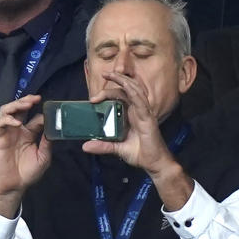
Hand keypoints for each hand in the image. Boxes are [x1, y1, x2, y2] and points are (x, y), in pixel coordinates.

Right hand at [0, 94, 50, 217]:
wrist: (15, 185)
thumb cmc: (29, 172)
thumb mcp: (44, 157)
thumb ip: (47, 142)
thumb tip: (53, 128)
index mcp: (30, 133)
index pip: (35, 117)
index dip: (42, 112)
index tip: (51, 110)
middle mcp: (18, 130)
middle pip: (20, 108)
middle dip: (27, 100)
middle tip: (36, 98)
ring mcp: (7, 132)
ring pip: (7, 111)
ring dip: (16, 105)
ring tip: (27, 103)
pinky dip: (7, 119)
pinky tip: (16, 122)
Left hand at [83, 72, 191, 209]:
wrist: (154, 164)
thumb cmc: (140, 154)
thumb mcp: (117, 148)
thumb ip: (103, 146)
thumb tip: (85, 146)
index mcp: (131, 114)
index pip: (121, 96)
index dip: (109, 91)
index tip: (94, 96)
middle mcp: (138, 111)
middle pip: (127, 90)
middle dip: (116, 80)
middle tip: (103, 75)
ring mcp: (144, 113)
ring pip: (135, 91)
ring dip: (124, 81)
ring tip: (113, 74)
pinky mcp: (148, 118)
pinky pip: (141, 102)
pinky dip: (134, 93)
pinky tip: (127, 87)